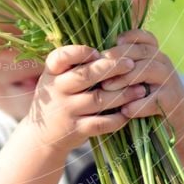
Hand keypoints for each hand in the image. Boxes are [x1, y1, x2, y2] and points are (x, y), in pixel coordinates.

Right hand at [26, 44, 145, 153]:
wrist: (42, 137)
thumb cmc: (58, 98)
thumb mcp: (56, 79)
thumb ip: (75, 64)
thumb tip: (112, 46)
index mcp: (51, 73)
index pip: (62, 57)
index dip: (81, 52)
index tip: (98, 52)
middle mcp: (56, 90)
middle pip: (86, 75)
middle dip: (112, 67)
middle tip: (131, 63)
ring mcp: (66, 111)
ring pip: (99, 99)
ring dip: (123, 94)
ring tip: (140, 89)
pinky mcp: (76, 130)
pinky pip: (102, 123)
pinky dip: (118, 117)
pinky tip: (130, 111)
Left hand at [98, 28, 183, 134]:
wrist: (177, 122)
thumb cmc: (148, 98)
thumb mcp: (138, 79)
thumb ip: (124, 68)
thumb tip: (93, 60)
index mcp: (155, 55)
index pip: (145, 37)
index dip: (129, 36)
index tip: (112, 42)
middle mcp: (164, 63)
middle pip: (142, 51)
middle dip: (118, 57)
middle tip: (98, 67)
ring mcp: (170, 81)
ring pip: (148, 69)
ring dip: (125, 78)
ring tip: (106, 87)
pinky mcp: (172, 101)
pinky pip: (153, 99)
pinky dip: (137, 105)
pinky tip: (124, 111)